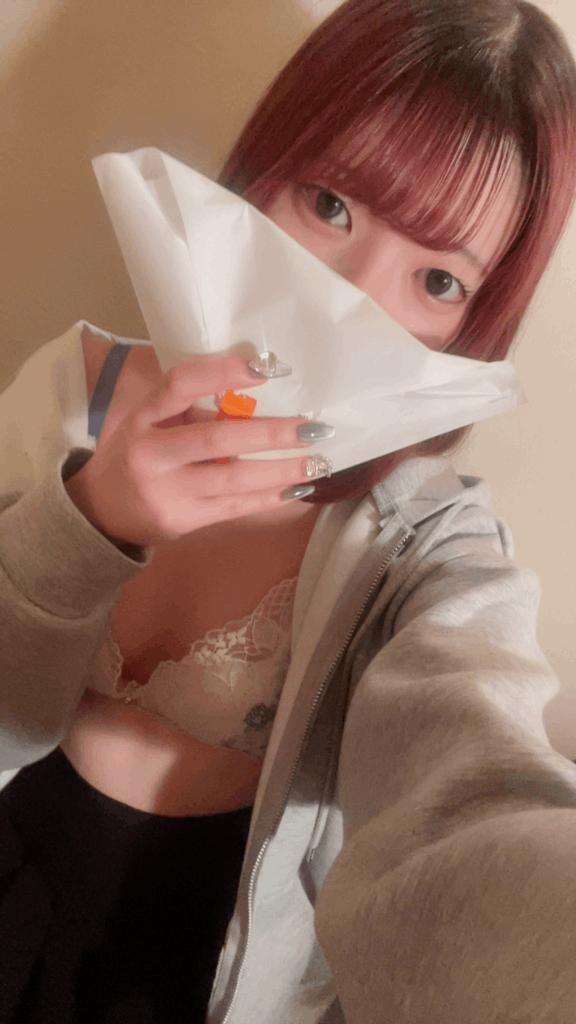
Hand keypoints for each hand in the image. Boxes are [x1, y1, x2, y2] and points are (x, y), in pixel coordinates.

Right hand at [64, 350, 330, 546]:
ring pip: (233, 479)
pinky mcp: (182, 521)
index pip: (181, 385)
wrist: (103, 510)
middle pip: (217, 439)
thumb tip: (259, 397)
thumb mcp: (152, 422)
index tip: (265, 367)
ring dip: (281, 470)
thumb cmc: (139, 452)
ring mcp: (166, 492)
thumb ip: (193, 409)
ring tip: (317, 461)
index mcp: (144, 417)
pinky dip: (269, 497)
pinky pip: (234, 507)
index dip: (222, 373)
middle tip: (313, 427)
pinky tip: (297, 488)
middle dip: (270, 433)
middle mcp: (151, 453)